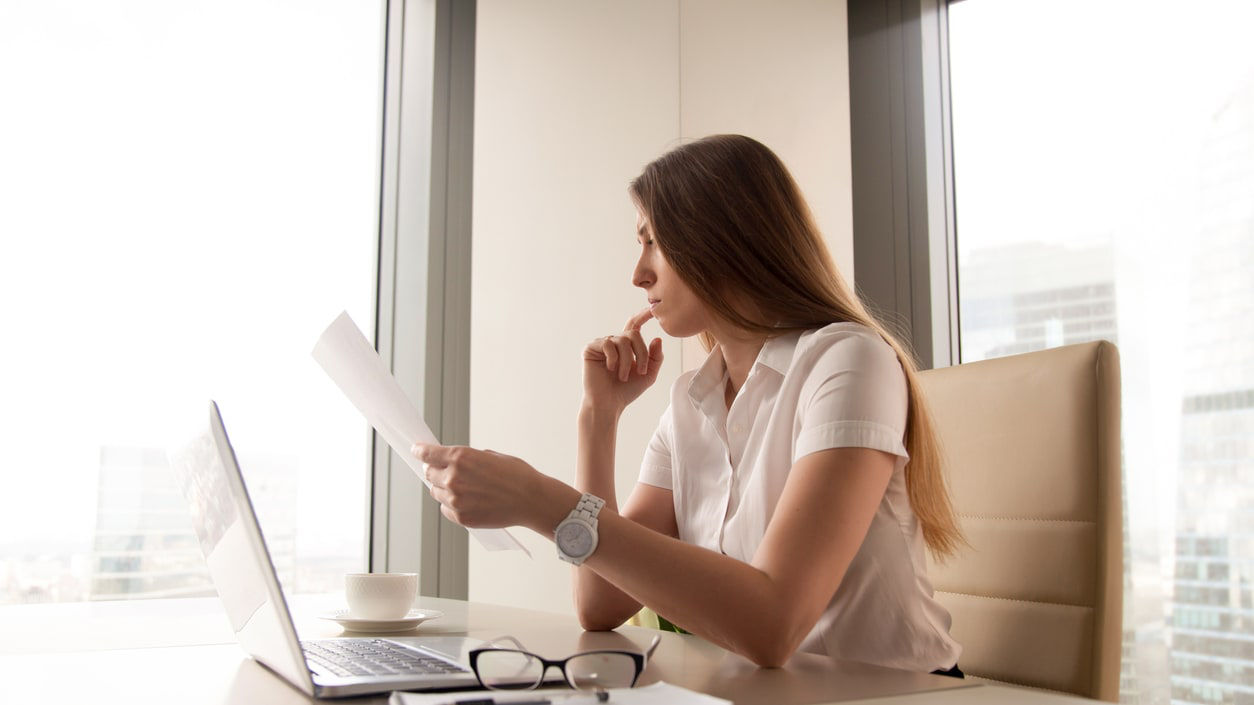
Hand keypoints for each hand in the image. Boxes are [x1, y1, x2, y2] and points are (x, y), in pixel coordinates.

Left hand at [412, 443, 571, 530]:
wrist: (531, 500)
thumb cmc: (516, 475)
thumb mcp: (490, 456)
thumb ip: (466, 459)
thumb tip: (452, 463)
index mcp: (460, 457)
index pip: (427, 454)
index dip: (419, 451)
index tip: (416, 450)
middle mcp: (453, 478)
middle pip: (428, 474)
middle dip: (434, 470)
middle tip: (443, 471)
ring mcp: (455, 500)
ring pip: (436, 493)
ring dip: (443, 489)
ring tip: (464, 488)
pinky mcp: (461, 518)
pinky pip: (446, 509)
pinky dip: (452, 505)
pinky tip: (468, 501)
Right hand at [583, 307, 663, 413]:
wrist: (608, 404)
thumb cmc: (626, 391)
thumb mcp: (648, 374)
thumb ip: (656, 357)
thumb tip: (657, 338)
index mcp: (627, 346)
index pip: (635, 325)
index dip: (643, 315)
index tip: (652, 308)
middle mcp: (614, 342)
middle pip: (634, 334)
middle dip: (642, 352)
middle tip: (641, 371)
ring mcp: (602, 344)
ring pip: (622, 340)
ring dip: (628, 360)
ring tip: (623, 376)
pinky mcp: (591, 348)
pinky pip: (608, 343)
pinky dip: (614, 358)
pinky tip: (611, 369)